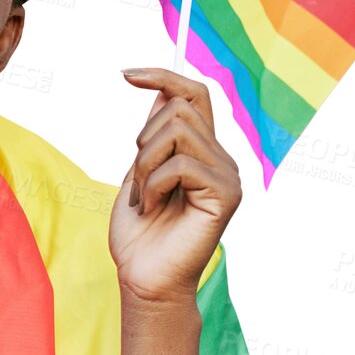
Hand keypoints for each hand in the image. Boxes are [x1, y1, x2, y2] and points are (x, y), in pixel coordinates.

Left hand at [109, 68, 242, 304]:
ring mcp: (227, 175)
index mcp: (203, 152)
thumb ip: (154, 137)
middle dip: (143, 139)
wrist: (144, 280)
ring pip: (178, 130)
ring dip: (144, 164)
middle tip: (136, 181)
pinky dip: (152, 184)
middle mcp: (221, 159)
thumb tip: (160, 93)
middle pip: (180, 107)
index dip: (163, 75)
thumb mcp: (139, 174)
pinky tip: (151, 209)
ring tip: (143, 198)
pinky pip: (181, 164)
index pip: (194, 94)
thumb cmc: (139, 235)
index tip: (126, 74)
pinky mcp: (226, 194)